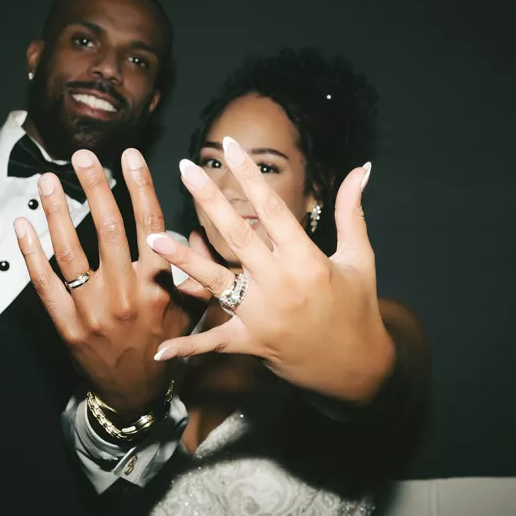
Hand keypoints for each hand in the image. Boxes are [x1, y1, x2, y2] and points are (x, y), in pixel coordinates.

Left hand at [14, 148, 208, 418]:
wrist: (134, 394)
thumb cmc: (164, 347)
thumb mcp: (192, 312)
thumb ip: (194, 272)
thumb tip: (193, 233)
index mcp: (159, 285)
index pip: (150, 224)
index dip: (139, 186)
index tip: (130, 156)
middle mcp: (126, 292)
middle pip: (108, 227)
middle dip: (96, 186)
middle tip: (83, 156)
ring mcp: (93, 308)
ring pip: (72, 249)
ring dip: (59, 210)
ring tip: (50, 179)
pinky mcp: (67, 323)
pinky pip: (45, 282)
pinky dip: (32, 253)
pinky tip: (23, 225)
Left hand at [147, 137, 395, 403]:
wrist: (357, 369)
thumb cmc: (357, 308)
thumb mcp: (360, 259)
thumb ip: (352, 212)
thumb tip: (362, 168)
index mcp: (307, 261)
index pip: (272, 209)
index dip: (249, 175)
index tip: (230, 146)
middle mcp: (280, 285)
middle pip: (237, 236)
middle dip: (210, 200)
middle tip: (186, 169)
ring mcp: (261, 316)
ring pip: (215, 283)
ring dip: (183, 260)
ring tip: (153, 238)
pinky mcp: (250, 342)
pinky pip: (214, 342)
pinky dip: (188, 347)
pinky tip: (159, 348)